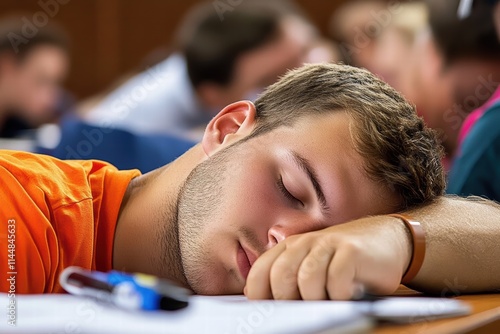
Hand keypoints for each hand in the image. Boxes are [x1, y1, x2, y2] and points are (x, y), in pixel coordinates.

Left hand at [245, 216, 410, 299]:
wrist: (387, 239)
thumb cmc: (344, 262)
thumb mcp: (313, 268)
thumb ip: (289, 281)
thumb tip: (262, 304)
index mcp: (288, 248)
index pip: (260, 273)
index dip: (260, 297)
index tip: (271, 314)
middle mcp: (304, 243)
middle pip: (281, 276)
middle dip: (290, 300)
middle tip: (306, 309)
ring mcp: (328, 244)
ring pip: (307, 279)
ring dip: (317, 298)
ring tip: (330, 300)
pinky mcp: (351, 250)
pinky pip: (337, 281)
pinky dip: (340, 295)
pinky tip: (348, 293)